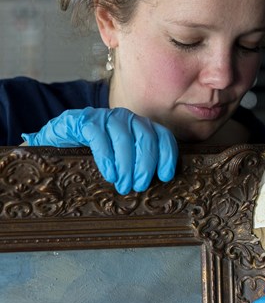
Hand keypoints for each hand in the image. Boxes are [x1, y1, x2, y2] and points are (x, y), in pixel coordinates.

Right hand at [22, 107, 177, 194]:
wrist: (60, 138)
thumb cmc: (96, 152)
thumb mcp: (121, 158)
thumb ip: (137, 165)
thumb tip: (153, 186)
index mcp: (141, 126)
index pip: (163, 136)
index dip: (167, 156)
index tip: (165, 176)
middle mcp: (128, 118)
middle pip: (146, 138)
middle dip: (145, 164)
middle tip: (139, 186)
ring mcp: (107, 117)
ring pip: (124, 138)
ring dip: (126, 164)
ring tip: (123, 185)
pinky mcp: (86, 120)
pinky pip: (100, 137)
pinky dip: (106, 157)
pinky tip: (109, 174)